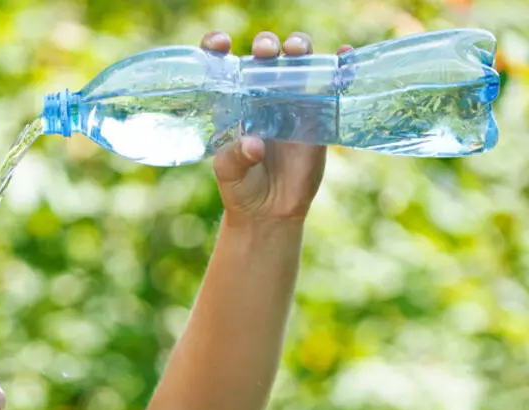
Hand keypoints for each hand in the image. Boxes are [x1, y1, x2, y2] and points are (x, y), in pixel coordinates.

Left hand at [200, 30, 352, 222]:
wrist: (271, 211)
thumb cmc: (241, 188)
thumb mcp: (229, 174)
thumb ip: (236, 157)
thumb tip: (255, 144)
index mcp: (232, 103)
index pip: (222, 65)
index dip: (218, 47)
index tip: (222, 44)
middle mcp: (260, 95)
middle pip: (264, 56)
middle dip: (265, 45)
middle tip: (265, 52)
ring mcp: (290, 102)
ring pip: (296, 62)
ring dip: (299, 47)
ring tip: (297, 50)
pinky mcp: (317, 114)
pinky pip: (329, 84)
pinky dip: (339, 65)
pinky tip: (345, 53)